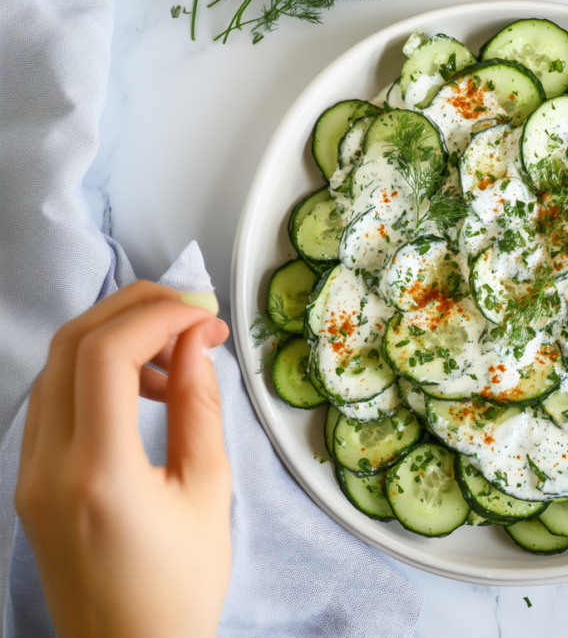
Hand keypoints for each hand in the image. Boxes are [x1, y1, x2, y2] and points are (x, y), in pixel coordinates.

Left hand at [15, 282, 231, 637]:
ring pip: (58, 365)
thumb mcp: (208, 491)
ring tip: (177, 353)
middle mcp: (47, 466)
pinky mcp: (31, 478)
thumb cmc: (178, 589)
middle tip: (192, 312)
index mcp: (97, 473)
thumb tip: (195, 343)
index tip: (204, 316)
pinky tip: (144, 387)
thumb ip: (198, 407)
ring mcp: (29, 472)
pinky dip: (98, 371)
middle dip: (135, 309)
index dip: (159, 316)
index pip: (107, 354)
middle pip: (72, 343)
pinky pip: (55, 398)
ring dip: (117, 337)